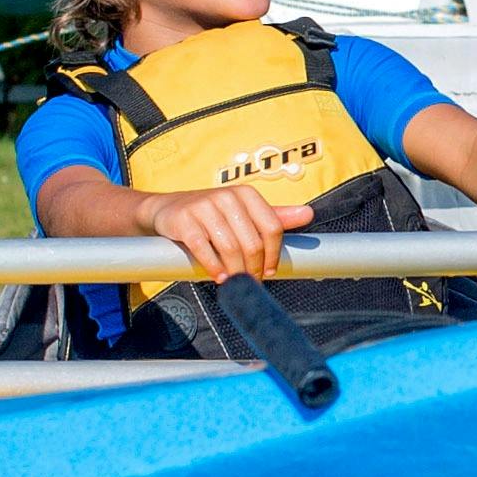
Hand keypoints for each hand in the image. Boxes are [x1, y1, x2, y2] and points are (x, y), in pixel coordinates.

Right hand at [139, 186, 309, 280]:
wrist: (166, 210)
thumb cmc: (212, 215)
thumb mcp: (244, 212)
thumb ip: (275, 215)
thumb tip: (309, 213)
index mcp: (247, 194)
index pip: (272, 227)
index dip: (273, 255)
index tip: (269, 271)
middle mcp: (227, 196)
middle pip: (253, 242)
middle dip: (254, 268)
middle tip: (250, 281)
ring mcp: (204, 207)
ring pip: (230, 248)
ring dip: (235, 272)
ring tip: (235, 282)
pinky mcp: (184, 220)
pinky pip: (203, 249)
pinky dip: (213, 267)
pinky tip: (218, 276)